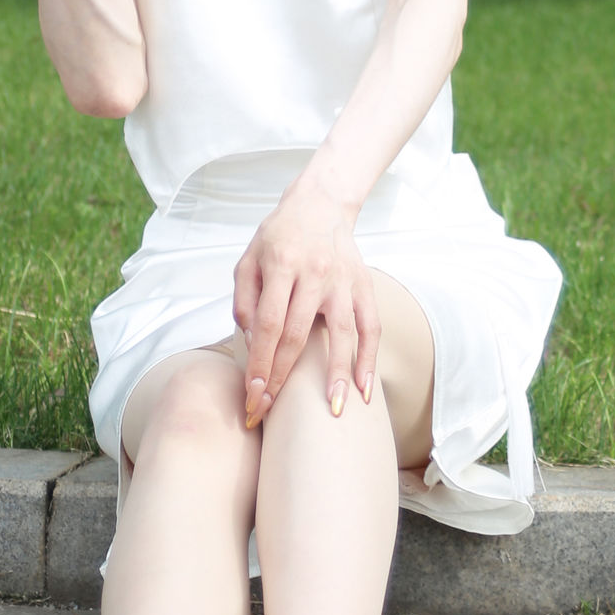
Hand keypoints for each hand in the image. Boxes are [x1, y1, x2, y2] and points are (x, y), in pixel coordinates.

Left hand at [233, 173, 380, 428]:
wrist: (321, 204)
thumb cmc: (278, 236)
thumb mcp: (249, 258)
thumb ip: (243, 298)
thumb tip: (248, 339)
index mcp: (281, 265)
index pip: (268, 323)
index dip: (260, 362)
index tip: (252, 394)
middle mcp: (314, 274)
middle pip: (298, 334)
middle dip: (282, 377)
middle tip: (269, 410)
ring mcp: (343, 281)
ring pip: (341, 334)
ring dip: (335, 374)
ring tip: (332, 410)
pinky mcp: (364, 286)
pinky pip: (371, 327)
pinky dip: (369, 358)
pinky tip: (365, 388)